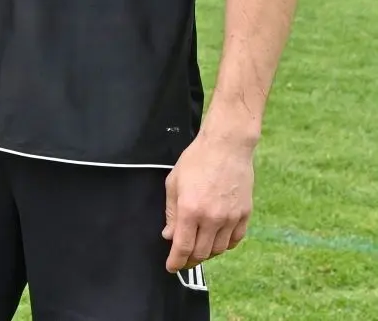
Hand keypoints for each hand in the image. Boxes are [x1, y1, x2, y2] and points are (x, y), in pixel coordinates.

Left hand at [162, 132, 255, 272]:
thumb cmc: (196, 161)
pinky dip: (224, 245)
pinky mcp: (245, 215)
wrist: (226, 147)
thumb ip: (171, 213)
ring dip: (207, 253)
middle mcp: (212, 218)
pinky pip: (235, 240)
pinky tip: (217, 241)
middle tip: (183, 259)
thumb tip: (169, 235)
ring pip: (219, 249)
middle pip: (201, 253)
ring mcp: (231, 218)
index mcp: (190, 210)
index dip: (176, 261)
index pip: (183, 247)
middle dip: (190, 260)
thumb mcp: (174, 183)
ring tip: (198, 249)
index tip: (171, 267)